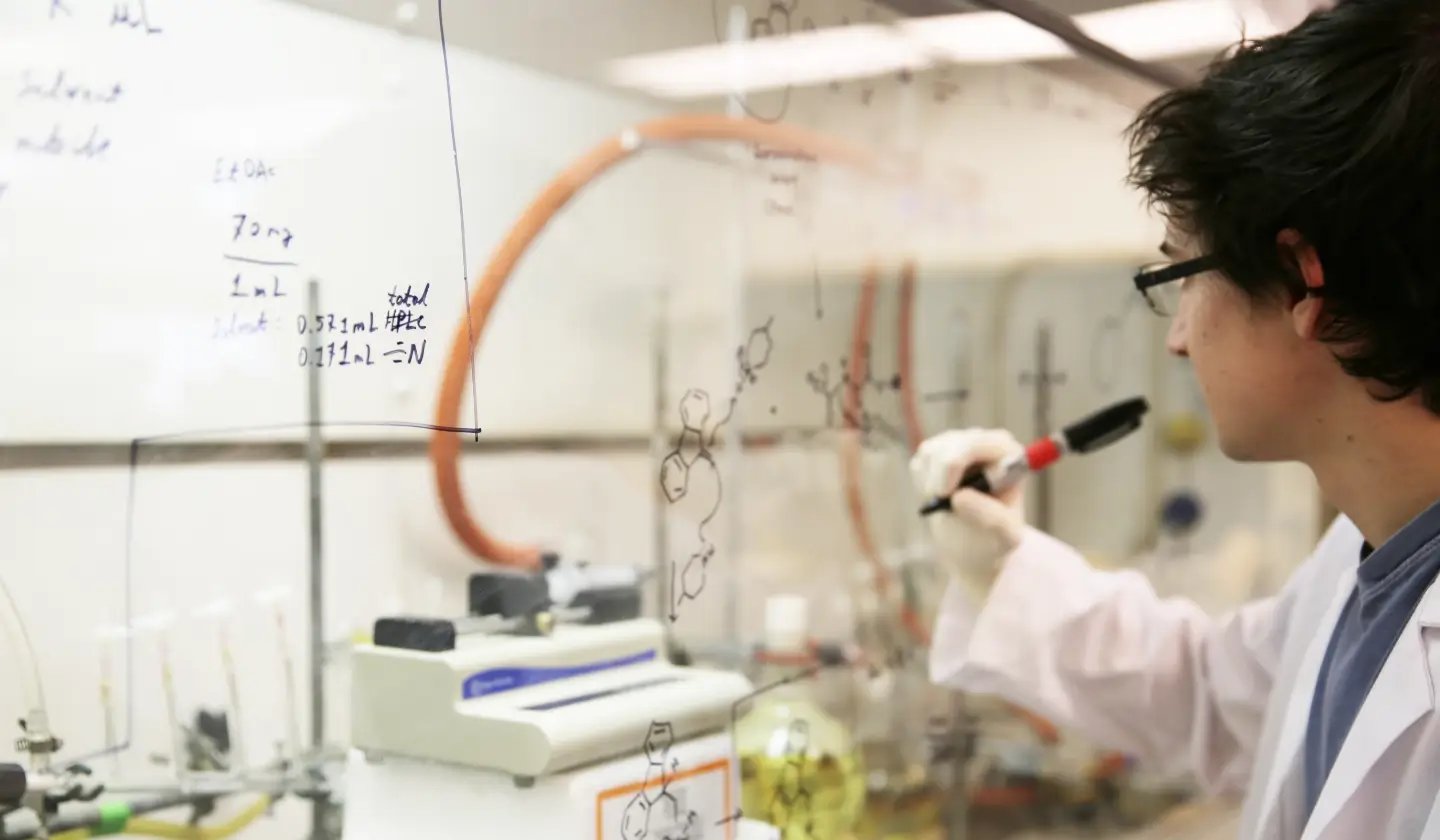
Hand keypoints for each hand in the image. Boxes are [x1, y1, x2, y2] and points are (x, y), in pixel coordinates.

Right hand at [910, 428, 1027, 601]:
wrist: (976, 543)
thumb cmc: (997, 537)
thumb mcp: (1005, 536)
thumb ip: (991, 518)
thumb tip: (959, 497)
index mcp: (1009, 455)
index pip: (976, 444)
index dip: (955, 463)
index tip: (946, 494)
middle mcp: (985, 442)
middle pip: (948, 445)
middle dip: (938, 477)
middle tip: (938, 502)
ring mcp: (959, 443)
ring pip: (930, 453)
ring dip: (931, 484)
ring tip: (948, 506)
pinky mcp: (937, 452)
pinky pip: (919, 463)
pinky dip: (922, 485)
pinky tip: (940, 499)